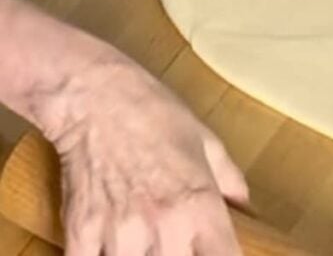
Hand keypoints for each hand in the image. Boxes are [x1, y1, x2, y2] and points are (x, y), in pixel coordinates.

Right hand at [45, 43, 247, 255]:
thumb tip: (245, 207)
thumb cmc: (156, 113)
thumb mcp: (207, 142)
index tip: (217, 251)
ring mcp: (120, 233)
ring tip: (147, 241)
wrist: (96, 98)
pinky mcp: (80, 233)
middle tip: (175, 242)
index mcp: (200, 203)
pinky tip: (111, 245)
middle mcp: (164, 226)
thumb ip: (230, 180)